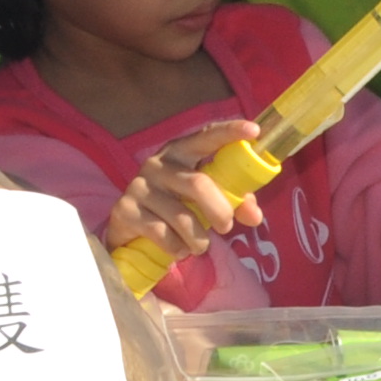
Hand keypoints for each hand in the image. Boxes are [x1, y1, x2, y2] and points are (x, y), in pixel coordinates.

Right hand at [104, 120, 259, 261]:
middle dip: (220, 211)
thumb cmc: (177, 206)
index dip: (230, 132)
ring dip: (198, 239)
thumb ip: (234, 202)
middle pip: (199, 185)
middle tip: (227, 227)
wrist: (129, 230)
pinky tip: (177, 249)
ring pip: (182, 217)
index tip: (254, 131)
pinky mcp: (125, 209)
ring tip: (199, 246)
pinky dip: (177, 247)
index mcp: (181, 151)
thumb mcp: (206, 200)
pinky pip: (162, 233)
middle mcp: (158, 163)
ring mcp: (139, 185)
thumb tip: (255, 217)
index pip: (206, 136)